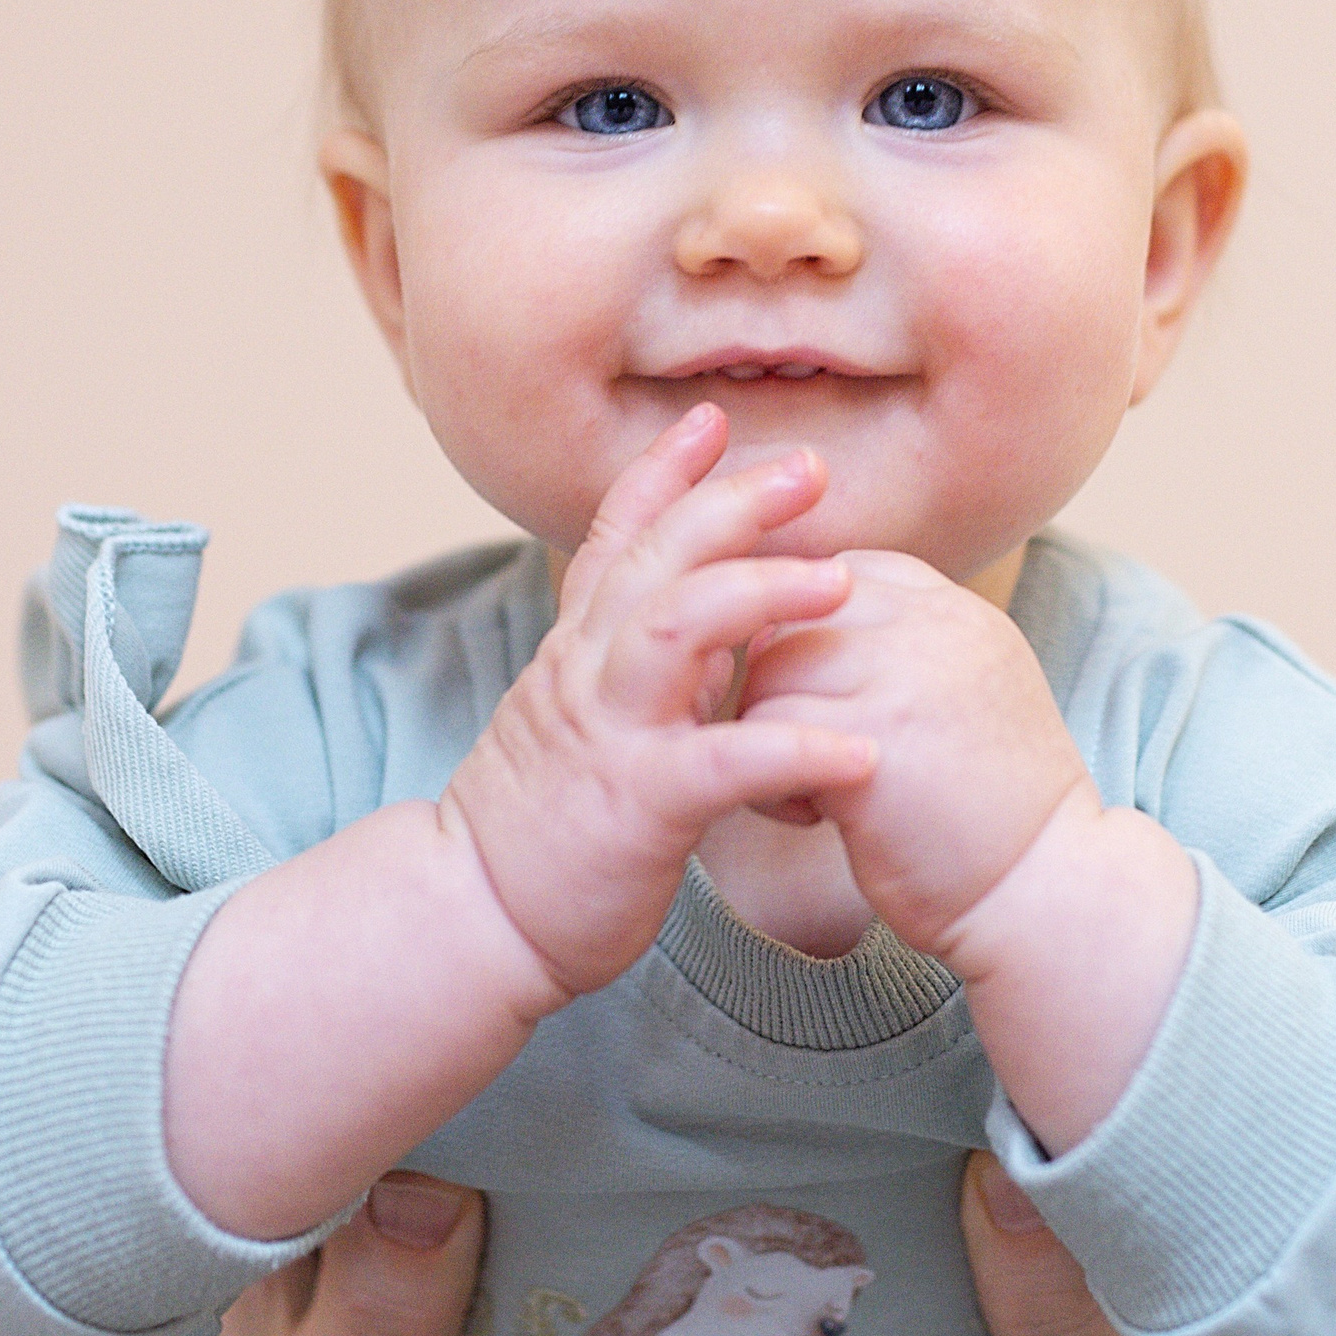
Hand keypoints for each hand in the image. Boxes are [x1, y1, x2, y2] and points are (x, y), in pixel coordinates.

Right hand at [442, 404, 878, 999]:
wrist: (475, 918)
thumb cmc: (542, 825)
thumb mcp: (575, 719)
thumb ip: (630, 664)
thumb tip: (697, 617)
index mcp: (579, 652)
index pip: (615, 537)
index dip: (662, 472)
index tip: (713, 418)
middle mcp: (589, 672)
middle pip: (658, 556)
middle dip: (734, 503)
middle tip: (811, 469)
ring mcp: (611, 731)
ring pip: (680, 628)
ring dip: (764, 593)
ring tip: (844, 582)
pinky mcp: (639, 804)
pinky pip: (724, 765)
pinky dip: (794, 750)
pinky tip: (860, 752)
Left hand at [739, 555, 1196, 1154]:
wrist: (1048, 892)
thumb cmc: (993, 811)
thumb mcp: (972, 694)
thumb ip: (907, 649)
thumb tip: (790, 626)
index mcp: (960, 612)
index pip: (843, 573)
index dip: (812, 636)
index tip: (831, 704)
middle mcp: (936, 628)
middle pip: (793, 614)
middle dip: (780, 682)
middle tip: (808, 752)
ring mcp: (905, 679)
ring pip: (770, 667)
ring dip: (767, 731)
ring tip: (811, 786)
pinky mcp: (870, 742)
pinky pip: (765, 729)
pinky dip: (770, 780)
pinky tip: (814, 818)